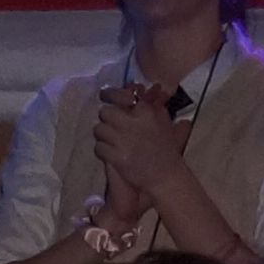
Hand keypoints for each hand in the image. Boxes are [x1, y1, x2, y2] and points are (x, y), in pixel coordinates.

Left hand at [92, 84, 193, 199]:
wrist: (165, 176)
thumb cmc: (165, 148)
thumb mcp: (163, 120)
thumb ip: (150, 103)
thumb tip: (135, 87)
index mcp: (145, 112)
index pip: (120, 95)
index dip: (110, 95)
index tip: (105, 96)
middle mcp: (133, 123)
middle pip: (105, 112)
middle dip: (106, 119)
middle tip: (111, 126)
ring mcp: (124, 141)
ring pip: (99, 129)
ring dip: (103, 135)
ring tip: (111, 141)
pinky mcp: (117, 157)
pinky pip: (99, 147)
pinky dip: (102, 150)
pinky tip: (110, 153)